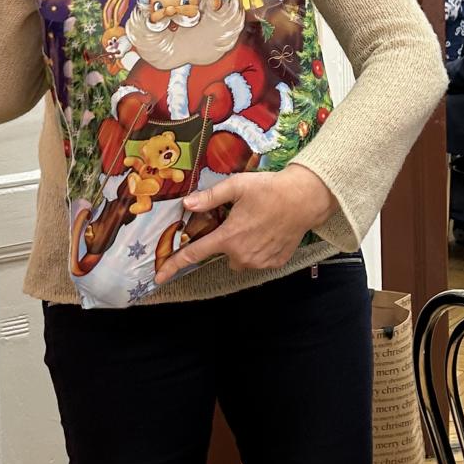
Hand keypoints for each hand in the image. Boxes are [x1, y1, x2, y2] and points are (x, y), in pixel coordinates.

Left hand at [153, 165, 337, 284]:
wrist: (305, 199)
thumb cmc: (270, 189)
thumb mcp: (237, 186)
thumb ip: (209, 197)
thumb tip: (186, 204)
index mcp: (228, 237)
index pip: (193, 254)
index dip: (173, 265)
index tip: (158, 277)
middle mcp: (241, 255)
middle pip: (222, 253)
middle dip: (227, 239)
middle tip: (241, 219)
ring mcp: (259, 262)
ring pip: (240, 259)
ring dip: (243, 246)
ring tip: (257, 225)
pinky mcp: (274, 263)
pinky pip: (258, 260)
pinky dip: (259, 249)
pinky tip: (269, 232)